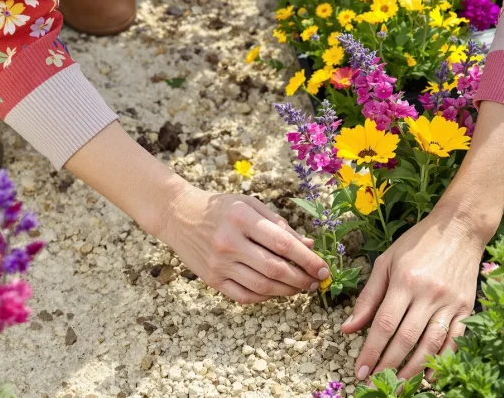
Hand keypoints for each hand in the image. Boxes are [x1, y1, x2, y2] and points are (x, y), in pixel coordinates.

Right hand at [159, 185, 329, 303]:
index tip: (324, 268)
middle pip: (275, 269)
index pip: (283, 244)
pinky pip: (244, 296)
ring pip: (262, 286)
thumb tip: (308, 245)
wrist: (179, 215)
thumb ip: (279, 224)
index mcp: (242, 218)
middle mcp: (229, 242)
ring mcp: (219, 263)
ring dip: (287, 291)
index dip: (308, 259)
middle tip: (316, 281)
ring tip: (301, 287)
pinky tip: (276, 292)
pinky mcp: (212, 279)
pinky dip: (265, 298)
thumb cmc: (220, 208)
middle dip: (302, 278)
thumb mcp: (250, 205)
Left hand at [340, 208, 484, 380]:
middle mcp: (428, 294)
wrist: (460, 228)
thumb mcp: (386, 261)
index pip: (384, 324)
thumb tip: (349, 328)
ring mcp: (450, 302)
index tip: (359, 371)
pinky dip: (442, 360)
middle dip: (388, 367)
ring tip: (397, 387)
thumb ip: (368, 296)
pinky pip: (454, 340)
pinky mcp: (467, 308)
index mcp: (405, 281)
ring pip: (430, 344)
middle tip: (373, 386)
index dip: (371, 351)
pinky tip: (429, 377)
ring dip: (412, 370)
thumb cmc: (417, 243)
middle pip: (406, 339)